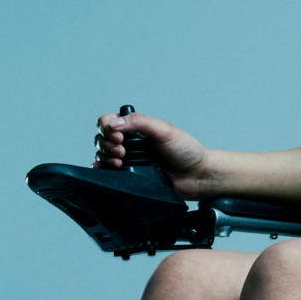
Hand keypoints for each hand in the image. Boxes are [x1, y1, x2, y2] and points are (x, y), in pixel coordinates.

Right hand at [95, 112, 215, 197]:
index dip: (108, 128)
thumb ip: (139, 122)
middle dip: (107, 144)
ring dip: (106, 157)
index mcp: (137, 129)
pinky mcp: (131, 177)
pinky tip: (107, 170)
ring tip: (121, 161)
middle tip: (122, 151)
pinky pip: (109, 173)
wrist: (198, 176)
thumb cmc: (186, 151)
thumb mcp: (164, 130)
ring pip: (103, 155)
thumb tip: (113, 123)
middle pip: (102, 138)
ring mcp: (130, 160)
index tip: (119, 136)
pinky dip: (103, 170)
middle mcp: (131, 143)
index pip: (109, 122)